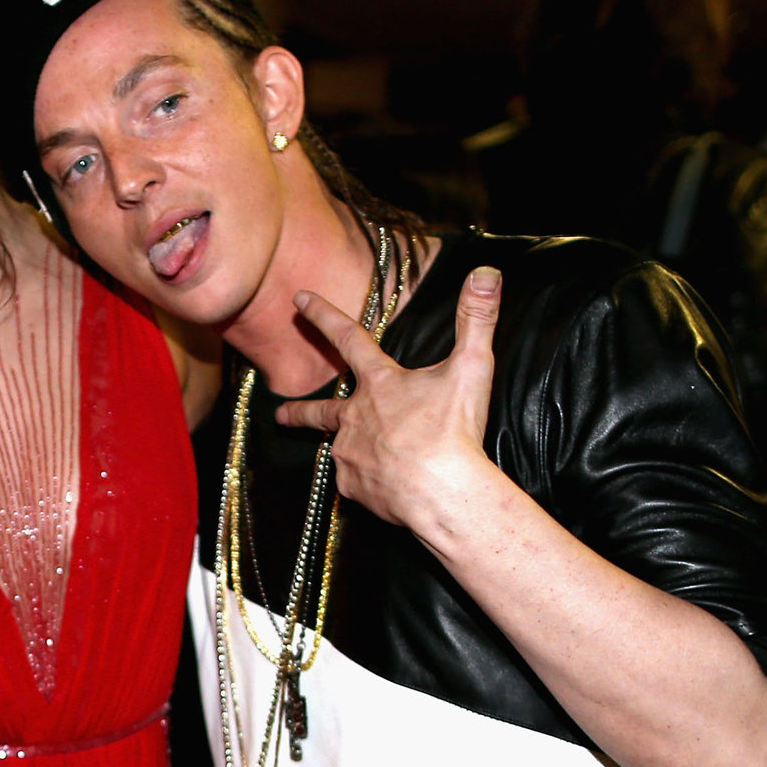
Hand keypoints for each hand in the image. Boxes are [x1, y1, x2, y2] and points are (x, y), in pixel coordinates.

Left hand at [276, 266, 502, 533]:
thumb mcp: (471, 368)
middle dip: (298, 411)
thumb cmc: (453, 430)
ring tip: (360, 458)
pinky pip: (358, 482)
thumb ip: (476, 319)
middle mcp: (355, 417)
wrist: (441, 493)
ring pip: (341, 449)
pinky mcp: (353, 486)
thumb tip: (485, 273)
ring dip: (348, 450)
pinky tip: (391, 487)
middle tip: (281, 414)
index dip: (324, 315)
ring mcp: (349, 453)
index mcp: (380, 385)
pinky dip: (372, 482)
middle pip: (320, 411)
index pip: (349, 338)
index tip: (300, 299)